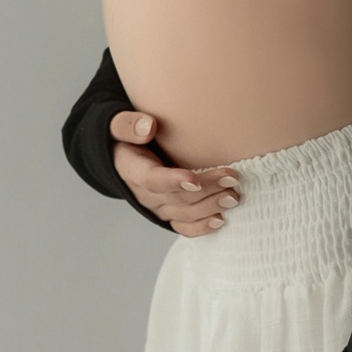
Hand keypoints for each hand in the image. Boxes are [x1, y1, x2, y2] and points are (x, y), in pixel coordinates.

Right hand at [109, 109, 242, 234]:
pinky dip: (201, 227)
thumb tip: (148, 126)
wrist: (124, 156)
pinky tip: (220, 220)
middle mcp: (143, 194)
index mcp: (132, 170)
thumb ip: (129, 124)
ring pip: (184, 212)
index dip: (173, 182)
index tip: (194, 180)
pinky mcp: (166, 214)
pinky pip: (182, 226)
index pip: (151, 180)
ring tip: (233, 196)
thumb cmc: (127, 137)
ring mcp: (156, 207)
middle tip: (231, 178)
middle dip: (206, 189)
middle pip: (176, 197)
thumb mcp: (118, 126)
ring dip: (210, 206)